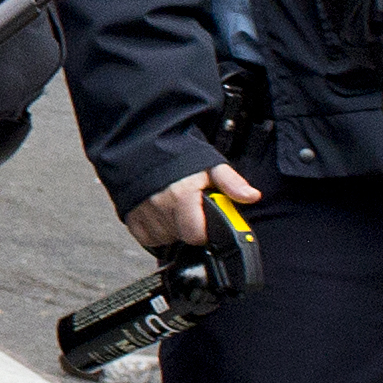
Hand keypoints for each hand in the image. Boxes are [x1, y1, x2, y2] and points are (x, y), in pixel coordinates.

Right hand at [125, 162, 261, 254]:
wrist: (142, 143)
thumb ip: (231, 182)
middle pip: (182, 237)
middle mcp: (160, 206)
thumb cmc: (177, 153)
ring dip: (172, 230)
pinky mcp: (130, 217)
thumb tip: (252, 196)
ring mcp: (143, 213)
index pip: (197, 235)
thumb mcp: (210, 164)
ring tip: (175, 210)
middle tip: (191, 211)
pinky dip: (155, 232)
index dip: (205, 231)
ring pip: (165, 239)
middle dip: (190, 228)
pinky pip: (147, 238)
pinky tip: (161, 217)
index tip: (207, 221)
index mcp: (181, 195)